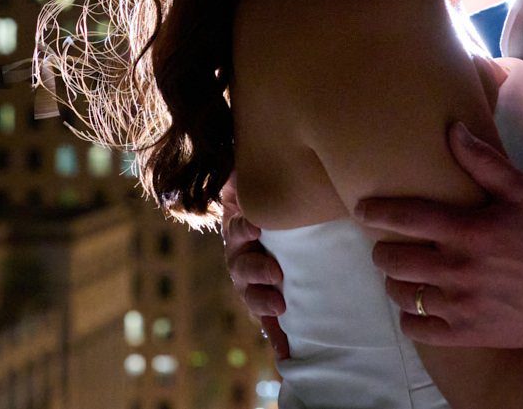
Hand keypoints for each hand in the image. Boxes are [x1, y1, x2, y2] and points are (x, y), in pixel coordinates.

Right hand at [220, 175, 290, 359]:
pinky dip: (278, 340)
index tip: (255, 227)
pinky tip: (286, 355)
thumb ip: (243, 178)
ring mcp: (256, 286)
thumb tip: (236, 168)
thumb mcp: (256, 188)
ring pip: (252, 297)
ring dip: (264, 303)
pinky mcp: (272, 307)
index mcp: (241, 233)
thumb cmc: (273, 205)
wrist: (286, 228)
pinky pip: (272, 326)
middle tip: (275, 272)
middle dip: (256, 270)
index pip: (237, 232)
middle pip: (242, 268)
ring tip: (280, 305)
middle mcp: (243, 261)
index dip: (242, 231)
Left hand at [355, 122, 522, 347]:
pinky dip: (410, 317)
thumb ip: (484, 161)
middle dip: (383, 251)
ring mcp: (460, 307)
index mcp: (468, 232)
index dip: (378, 212)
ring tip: (402, 274)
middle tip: (387, 246)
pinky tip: (415, 306)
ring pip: (403, 295)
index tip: (361, 209)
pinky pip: (419, 329)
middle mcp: (458, 271)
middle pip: (395, 261)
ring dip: (396, 282)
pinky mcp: (467, 334)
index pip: (408, 218)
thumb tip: (451, 130)